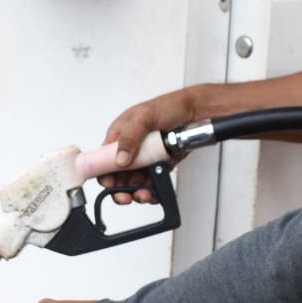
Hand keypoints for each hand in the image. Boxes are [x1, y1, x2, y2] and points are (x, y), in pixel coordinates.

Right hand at [99, 89, 194, 204]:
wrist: (197, 113)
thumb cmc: (170, 106)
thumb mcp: (144, 117)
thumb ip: (129, 137)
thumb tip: (120, 157)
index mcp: (120, 135)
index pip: (104, 158)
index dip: (104, 173)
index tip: (110, 184)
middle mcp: (130, 148)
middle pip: (118, 175)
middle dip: (121, 188)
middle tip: (126, 196)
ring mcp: (144, 158)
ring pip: (134, 182)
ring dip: (137, 192)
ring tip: (144, 194)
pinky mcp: (158, 165)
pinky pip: (151, 183)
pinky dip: (151, 191)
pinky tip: (153, 193)